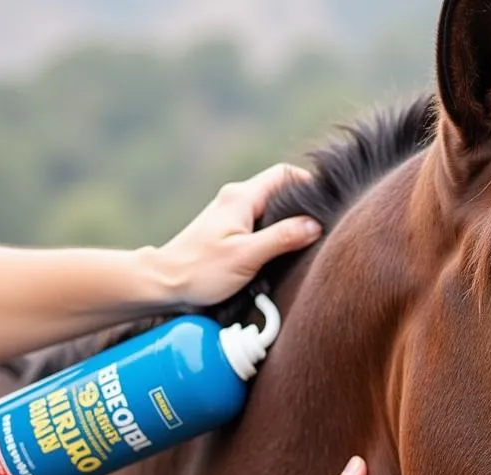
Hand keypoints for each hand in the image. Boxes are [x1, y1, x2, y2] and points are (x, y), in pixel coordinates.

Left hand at [153, 163, 321, 307]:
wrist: (164, 284)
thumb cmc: (201, 270)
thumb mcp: (247, 256)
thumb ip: (282, 238)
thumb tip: (314, 225)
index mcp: (241, 197)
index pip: (284, 175)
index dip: (309, 185)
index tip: (326, 207)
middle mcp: (236, 200)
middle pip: (280, 192)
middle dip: (302, 208)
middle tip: (320, 230)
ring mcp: (231, 215)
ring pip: (271, 210)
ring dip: (288, 225)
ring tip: (303, 245)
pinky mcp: (228, 232)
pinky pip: (260, 225)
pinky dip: (274, 237)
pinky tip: (279, 256)